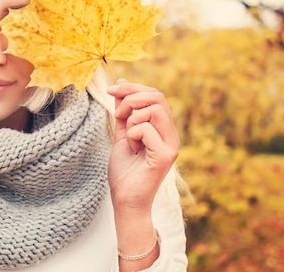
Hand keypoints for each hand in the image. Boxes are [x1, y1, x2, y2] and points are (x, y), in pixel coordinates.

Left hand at [106, 80, 179, 214]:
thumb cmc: (124, 171)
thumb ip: (123, 111)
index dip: (133, 88)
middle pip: (158, 96)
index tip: (112, 89)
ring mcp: (171, 145)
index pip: (155, 95)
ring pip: (154, 109)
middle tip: (117, 114)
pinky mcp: (165, 156)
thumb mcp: (122, 133)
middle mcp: (171, 135)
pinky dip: (133, 134)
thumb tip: (121, 83)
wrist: (125, 200)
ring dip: (132, 118)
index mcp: (163, 129)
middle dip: (131, 97)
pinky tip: (132, 149)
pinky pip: (147, 128)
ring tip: (128, 137)